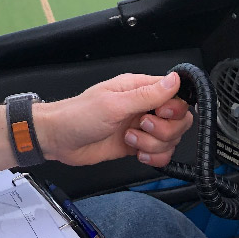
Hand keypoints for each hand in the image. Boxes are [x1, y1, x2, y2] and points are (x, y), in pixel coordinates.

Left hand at [34, 72, 192, 167]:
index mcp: (138, 88)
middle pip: (178, 119)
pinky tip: (138, 154)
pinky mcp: (136, 144)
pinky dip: (154, 157)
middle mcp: (142, 106)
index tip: (159, 114)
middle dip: (164, 130)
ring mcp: (140, 127)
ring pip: (171, 138)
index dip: (174, 108)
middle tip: (140, 127)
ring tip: (130, 139)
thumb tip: (174, 80)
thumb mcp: (114, 104)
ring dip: (154, 144)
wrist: (59, 139)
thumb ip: (147, 95)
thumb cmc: (78, 115)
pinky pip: (161, 153)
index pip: (175, 95)